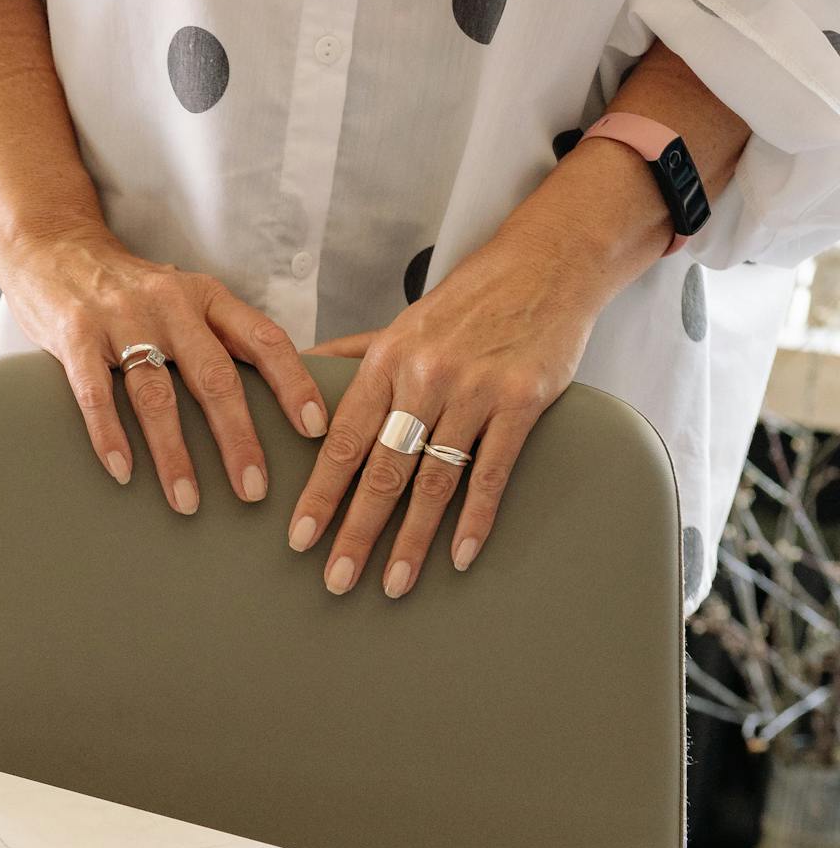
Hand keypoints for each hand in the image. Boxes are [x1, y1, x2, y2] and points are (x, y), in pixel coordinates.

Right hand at [0, 222, 329, 512]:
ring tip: (188, 501)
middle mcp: (171, 304)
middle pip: (215, 377)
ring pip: (156, 394)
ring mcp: (121, 318)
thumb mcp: (183, 300)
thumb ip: (217, 340)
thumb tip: (267, 408)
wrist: (53, 246)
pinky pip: (96, 393)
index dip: (293, 384)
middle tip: (253, 490)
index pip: (264, 339)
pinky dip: (110, 436)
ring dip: (174, 454)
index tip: (315, 429)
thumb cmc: (128, 291)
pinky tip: (124, 473)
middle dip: (238, 438)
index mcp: (207, 298)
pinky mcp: (75, 334)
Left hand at [287, 209, 615, 598]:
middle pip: (383, 469)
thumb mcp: (402, 323)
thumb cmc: (469, 301)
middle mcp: (426, 376)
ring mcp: (475, 390)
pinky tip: (458, 557)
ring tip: (393, 584)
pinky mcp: (521, 401)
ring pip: (434, 480)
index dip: (321, 493)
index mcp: (388, 360)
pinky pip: (491, 472)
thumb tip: (300, 375)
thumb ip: (353, 358)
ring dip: (411, 539)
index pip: (344, 439)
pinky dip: (475, 519)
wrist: (546, 262)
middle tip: (336, 579)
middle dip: (356, 531)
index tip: (300, 538)